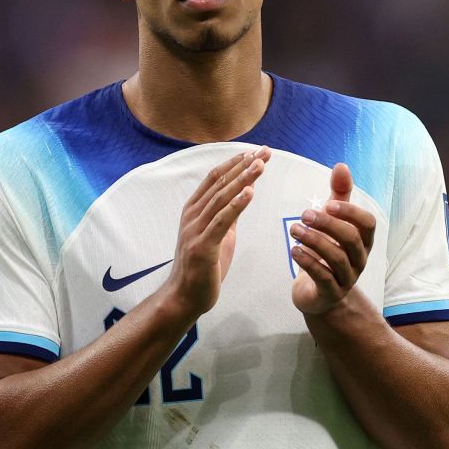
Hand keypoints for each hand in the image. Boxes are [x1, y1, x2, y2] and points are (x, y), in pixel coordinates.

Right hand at [162, 146, 268, 319]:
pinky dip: (236, 205)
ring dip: (242, 179)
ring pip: (221, 198)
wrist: (184, 297)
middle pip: (220, 183)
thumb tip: (244, 195)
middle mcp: (192, 216)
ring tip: (260, 165)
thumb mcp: (218, 235)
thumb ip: (227, 216)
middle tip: (264, 151)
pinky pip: (221, 221)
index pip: (215, 179)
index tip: (254, 151)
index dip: (234, 163)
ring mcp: (195, 230)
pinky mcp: (203, 247)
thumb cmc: (202, 267)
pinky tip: (250, 192)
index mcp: (193, 210)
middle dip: (243, 166)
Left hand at [290, 162, 375, 315]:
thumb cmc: (328, 251)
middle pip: (351, 239)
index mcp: (363, 240)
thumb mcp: (333, 222)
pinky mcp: (330, 293)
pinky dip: (308, 262)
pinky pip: (323, 277)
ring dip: (314, 240)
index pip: (368, 223)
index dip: (350, 212)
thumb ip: (339, 195)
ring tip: (294, 230)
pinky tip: (294, 250)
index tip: (328, 204)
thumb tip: (341, 165)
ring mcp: (346, 278)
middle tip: (303, 215)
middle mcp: (359, 259)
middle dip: (327, 224)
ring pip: (336, 258)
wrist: (318, 294)